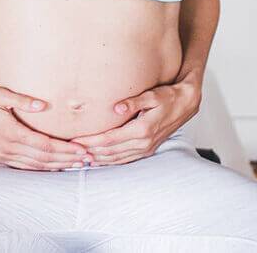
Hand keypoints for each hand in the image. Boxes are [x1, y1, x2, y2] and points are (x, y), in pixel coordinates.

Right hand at [0, 81, 92, 170]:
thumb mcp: (0, 94)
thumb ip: (22, 101)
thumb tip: (43, 105)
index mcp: (11, 133)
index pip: (45, 146)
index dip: (65, 150)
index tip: (82, 149)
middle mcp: (8, 147)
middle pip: (44, 159)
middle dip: (67, 160)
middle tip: (87, 159)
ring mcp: (2, 154)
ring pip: (35, 165)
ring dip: (57, 166)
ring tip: (75, 164)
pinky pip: (24, 166)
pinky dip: (41, 168)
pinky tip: (53, 166)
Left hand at [69, 77, 201, 166]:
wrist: (186, 104)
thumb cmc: (169, 96)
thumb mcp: (153, 95)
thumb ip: (134, 102)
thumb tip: (116, 108)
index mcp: (142, 130)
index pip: (109, 139)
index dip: (90, 141)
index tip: (75, 141)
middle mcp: (143, 143)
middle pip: (109, 152)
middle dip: (89, 152)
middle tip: (70, 151)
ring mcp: (145, 149)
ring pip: (116, 159)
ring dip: (97, 159)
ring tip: (79, 158)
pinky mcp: (147, 150)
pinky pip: (124, 160)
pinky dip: (109, 161)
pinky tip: (98, 161)